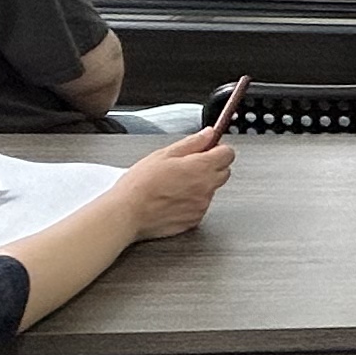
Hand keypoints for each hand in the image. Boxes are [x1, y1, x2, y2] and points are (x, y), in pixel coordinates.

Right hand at [111, 125, 231, 238]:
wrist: (128, 213)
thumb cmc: (141, 184)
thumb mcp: (164, 154)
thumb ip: (192, 143)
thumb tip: (208, 134)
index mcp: (201, 167)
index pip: (228, 153)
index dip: (217, 149)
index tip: (207, 148)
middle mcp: (206, 188)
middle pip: (223, 171)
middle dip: (211, 166)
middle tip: (188, 165)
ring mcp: (202, 206)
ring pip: (210, 189)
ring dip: (199, 185)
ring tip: (173, 184)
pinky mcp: (194, 220)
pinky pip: (200, 206)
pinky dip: (191, 201)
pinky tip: (172, 198)